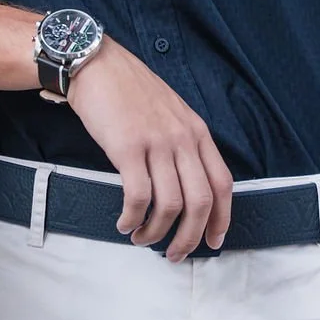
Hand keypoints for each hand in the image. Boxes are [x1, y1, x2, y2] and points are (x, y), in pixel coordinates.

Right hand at [66, 37, 232, 261]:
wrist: (97, 64)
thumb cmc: (130, 89)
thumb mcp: (171, 110)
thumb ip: (183, 141)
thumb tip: (186, 184)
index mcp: (197, 130)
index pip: (222, 183)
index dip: (221, 218)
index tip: (213, 241)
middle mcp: (182, 138)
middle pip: (200, 202)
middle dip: (189, 237)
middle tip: (175, 254)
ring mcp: (156, 142)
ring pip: (170, 205)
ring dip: (156, 232)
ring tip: (142, 238)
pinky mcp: (127, 147)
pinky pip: (138, 197)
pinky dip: (133, 218)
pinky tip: (125, 223)